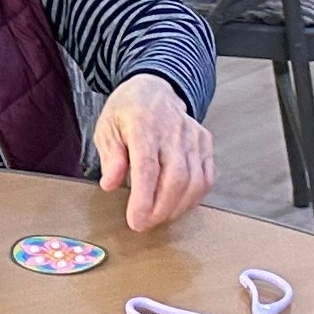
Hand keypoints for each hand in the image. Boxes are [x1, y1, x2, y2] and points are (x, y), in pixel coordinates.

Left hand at [92, 72, 213, 232]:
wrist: (155, 88)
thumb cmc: (127, 112)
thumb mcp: (107, 128)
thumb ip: (110, 157)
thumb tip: (110, 184)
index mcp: (143, 125)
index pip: (147, 167)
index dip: (143, 199)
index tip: (136, 221)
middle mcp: (173, 131)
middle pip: (176, 178)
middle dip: (161, 209)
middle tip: (144, 224)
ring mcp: (193, 137)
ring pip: (195, 181)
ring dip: (177, 208)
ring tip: (159, 217)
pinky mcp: (205, 144)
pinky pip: (206, 178)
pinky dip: (194, 198)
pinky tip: (177, 205)